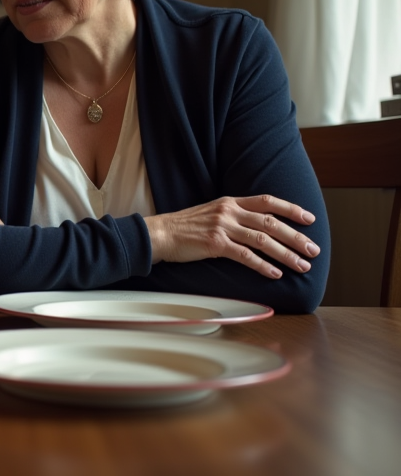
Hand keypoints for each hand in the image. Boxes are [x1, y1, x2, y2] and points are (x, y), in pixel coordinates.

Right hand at [144, 195, 319, 278]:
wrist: (161, 233)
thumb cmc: (185, 227)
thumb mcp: (212, 213)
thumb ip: (234, 216)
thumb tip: (257, 227)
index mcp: (230, 202)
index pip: (267, 201)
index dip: (291, 209)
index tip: (309, 219)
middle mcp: (229, 211)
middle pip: (271, 223)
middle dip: (296, 237)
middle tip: (313, 250)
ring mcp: (222, 227)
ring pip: (262, 240)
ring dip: (286, 254)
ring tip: (302, 265)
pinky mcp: (215, 244)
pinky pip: (245, 256)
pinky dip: (263, 265)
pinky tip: (275, 273)